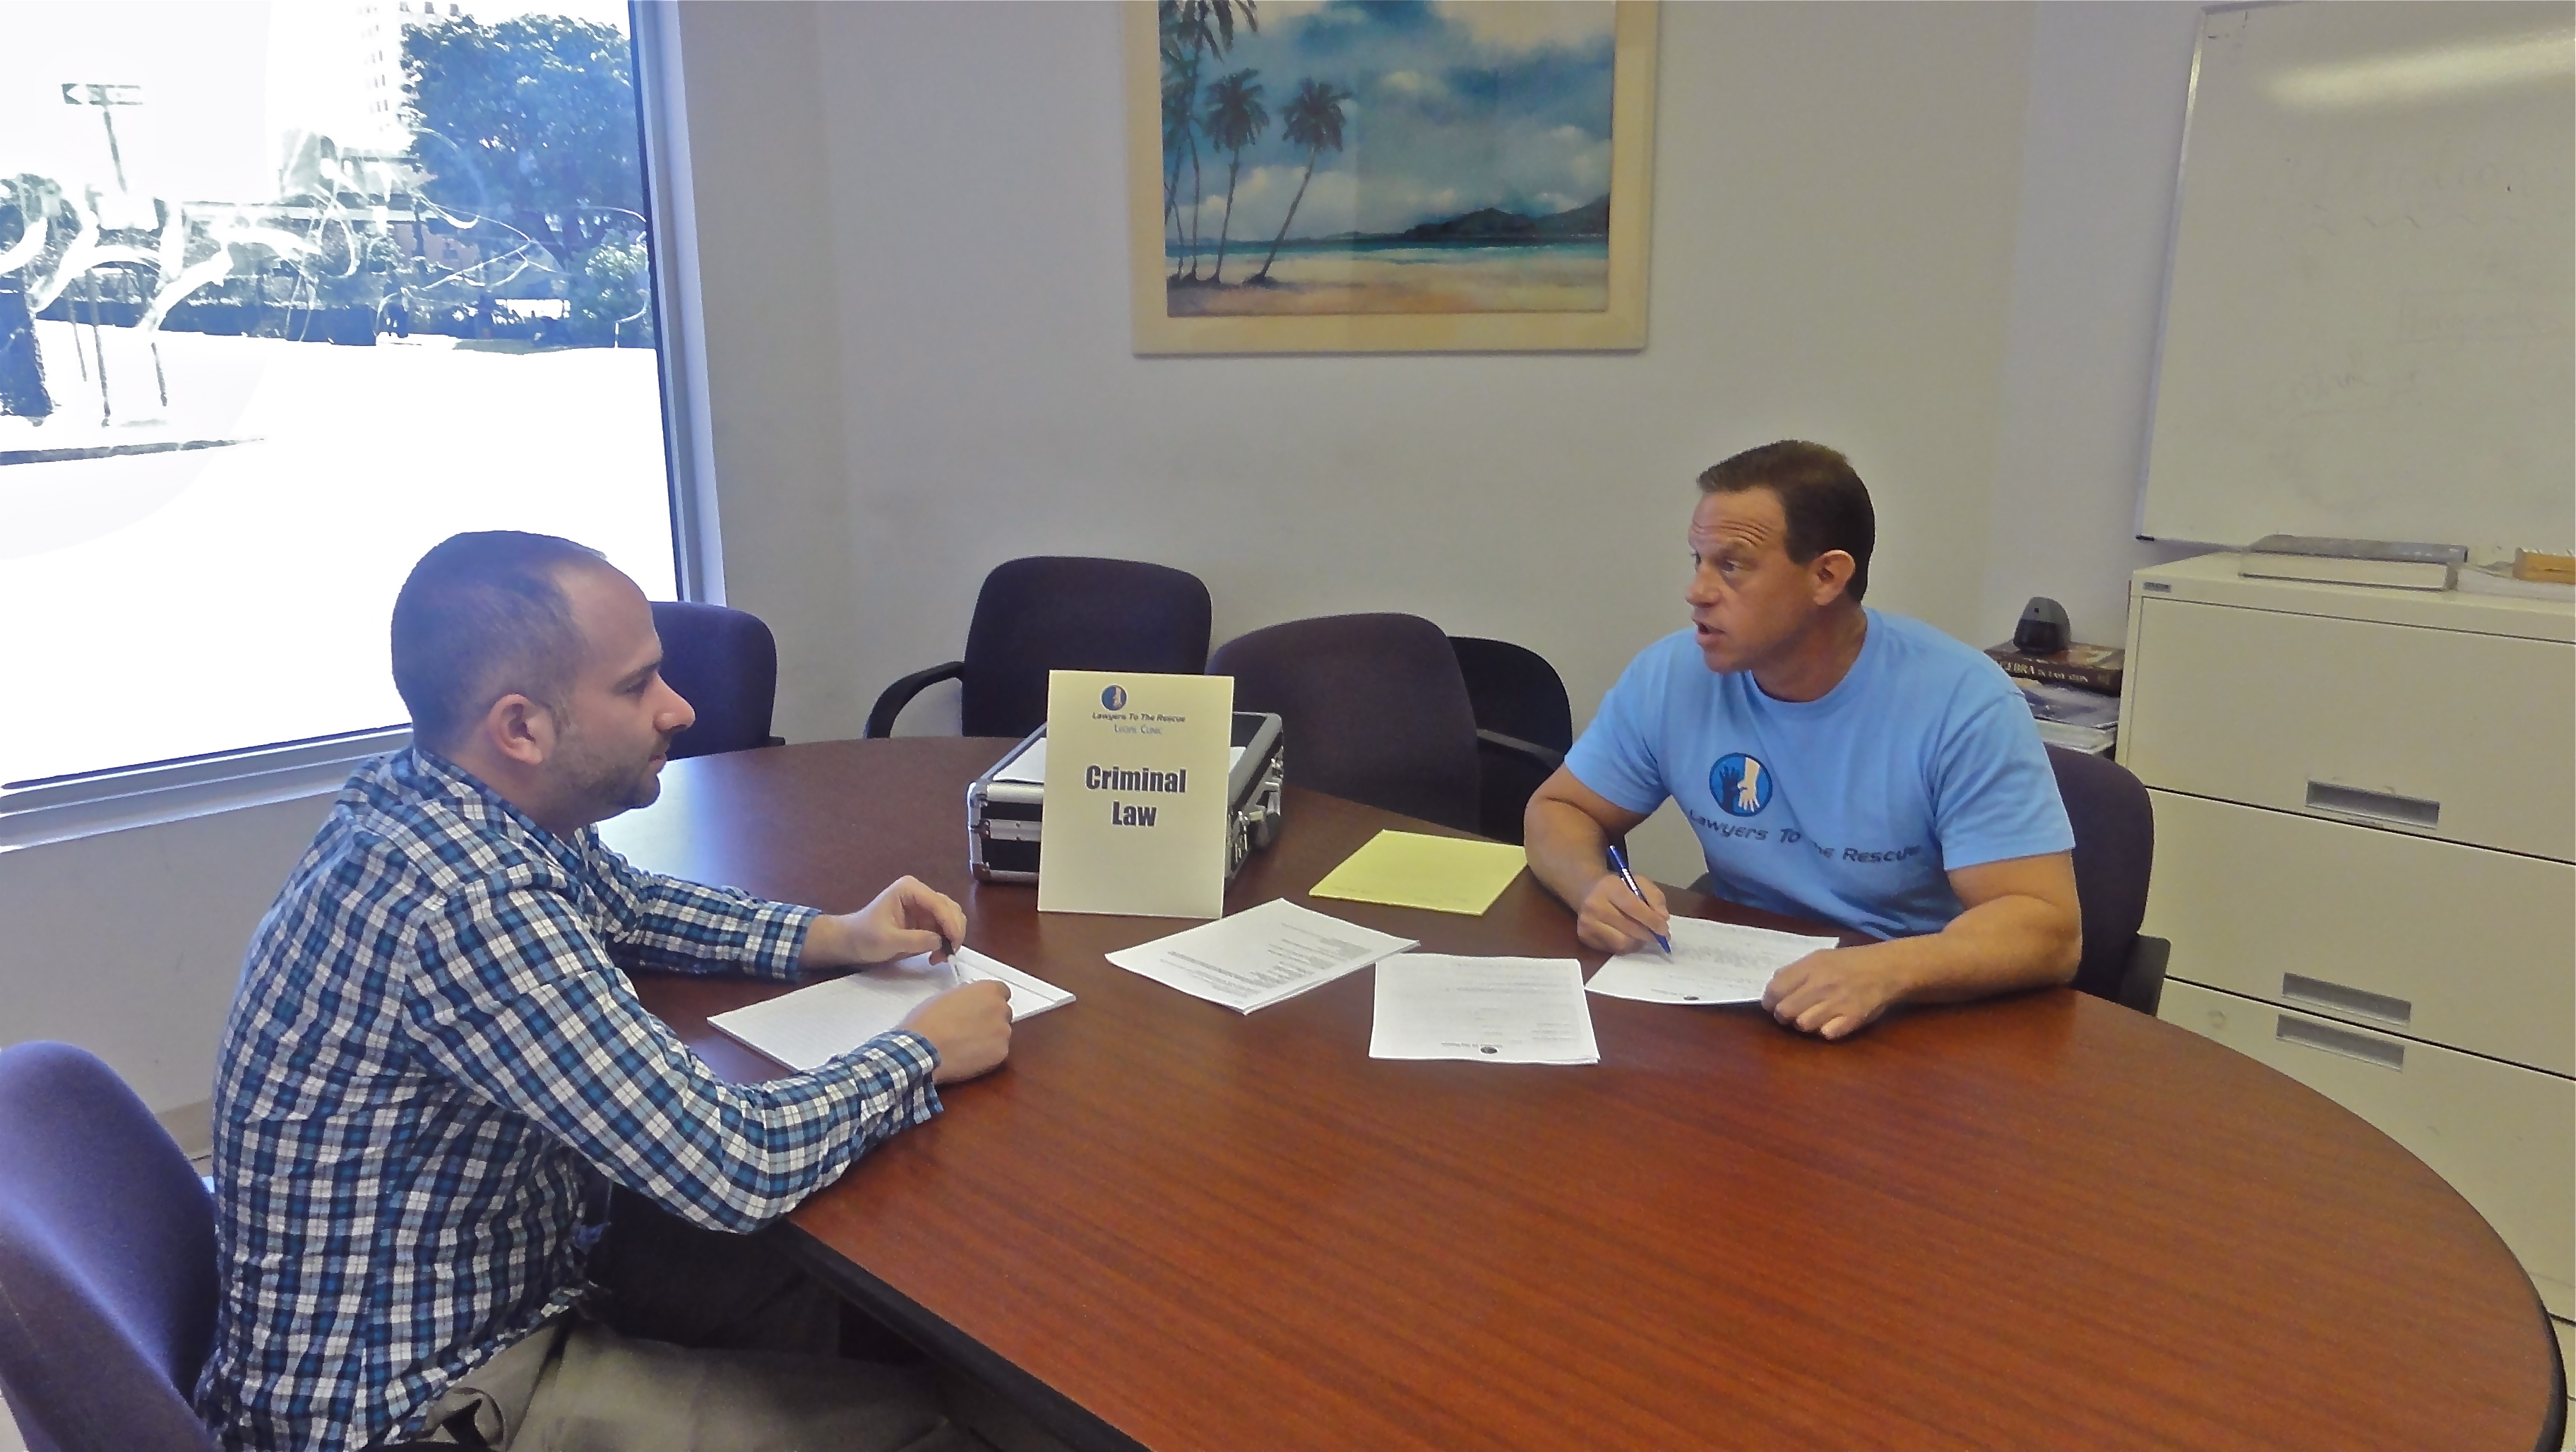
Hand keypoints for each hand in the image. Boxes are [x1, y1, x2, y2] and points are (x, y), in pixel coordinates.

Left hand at [814, 876, 966, 966]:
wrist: (851, 942)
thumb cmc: (864, 937)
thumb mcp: (888, 940)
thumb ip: (916, 940)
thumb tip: (940, 942)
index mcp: (909, 889)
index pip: (939, 904)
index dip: (950, 923)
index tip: (953, 945)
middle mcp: (920, 893)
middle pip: (950, 909)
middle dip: (953, 931)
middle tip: (948, 954)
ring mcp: (923, 905)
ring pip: (951, 918)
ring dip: (951, 938)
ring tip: (939, 957)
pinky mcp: (925, 919)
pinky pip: (944, 928)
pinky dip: (945, 942)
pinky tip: (935, 955)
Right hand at [898, 981, 1011, 1082]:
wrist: (923, 1050)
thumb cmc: (928, 1021)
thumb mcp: (945, 997)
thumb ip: (966, 995)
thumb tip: (970, 999)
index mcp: (987, 990)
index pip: (1001, 991)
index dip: (990, 1000)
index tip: (980, 1007)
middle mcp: (1000, 1009)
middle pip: (1003, 1012)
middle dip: (991, 1019)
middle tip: (972, 1028)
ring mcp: (1003, 1032)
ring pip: (1001, 1033)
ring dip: (990, 1037)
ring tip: (967, 1045)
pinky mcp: (1000, 1054)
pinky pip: (997, 1052)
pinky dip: (987, 1054)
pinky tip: (968, 1057)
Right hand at [1575, 871, 1669, 954]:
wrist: (1587, 891)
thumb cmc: (1617, 886)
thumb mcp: (1638, 882)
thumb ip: (1655, 897)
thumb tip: (1663, 918)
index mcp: (1608, 887)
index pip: (1633, 908)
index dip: (1651, 921)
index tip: (1665, 930)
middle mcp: (1594, 906)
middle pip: (1628, 928)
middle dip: (1648, 934)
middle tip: (1659, 937)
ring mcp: (1587, 924)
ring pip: (1621, 943)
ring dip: (1638, 942)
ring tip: (1644, 936)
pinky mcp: (1585, 937)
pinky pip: (1613, 949)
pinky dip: (1627, 946)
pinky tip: (1630, 937)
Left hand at [1761, 947, 1905, 1040]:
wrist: (1888, 969)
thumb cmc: (1851, 963)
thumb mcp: (1820, 957)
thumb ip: (1796, 971)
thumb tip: (1773, 987)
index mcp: (1811, 966)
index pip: (1775, 989)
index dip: (1769, 1000)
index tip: (1773, 1004)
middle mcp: (1821, 984)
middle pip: (1785, 1011)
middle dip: (1783, 1015)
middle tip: (1790, 1014)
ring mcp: (1838, 1003)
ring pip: (1803, 1024)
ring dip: (1804, 1024)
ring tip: (1812, 1017)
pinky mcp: (1852, 1018)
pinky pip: (1827, 1033)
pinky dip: (1825, 1031)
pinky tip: (1831, 1023)